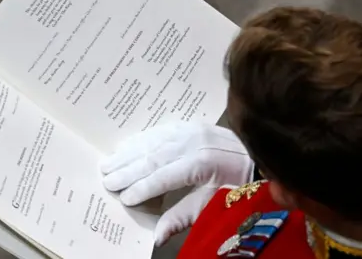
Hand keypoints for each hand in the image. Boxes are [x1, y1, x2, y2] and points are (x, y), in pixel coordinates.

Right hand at [101, 122, 253, 245]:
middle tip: (106, 181)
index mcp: (202, 163)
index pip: (164, 176)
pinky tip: (125, 146)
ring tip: (107, 164)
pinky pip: (159, 130)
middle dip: (127, 170)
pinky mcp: (190, 125)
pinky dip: (140, 139)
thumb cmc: (236, 184)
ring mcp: (191, 130)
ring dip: (128, 153)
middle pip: (153, 157)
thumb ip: (182, 217)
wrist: (255, 156)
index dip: (142, 188)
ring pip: (152, 141)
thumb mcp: (212, 204)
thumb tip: (156, 237)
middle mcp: (194, 142)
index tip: (124, 199)